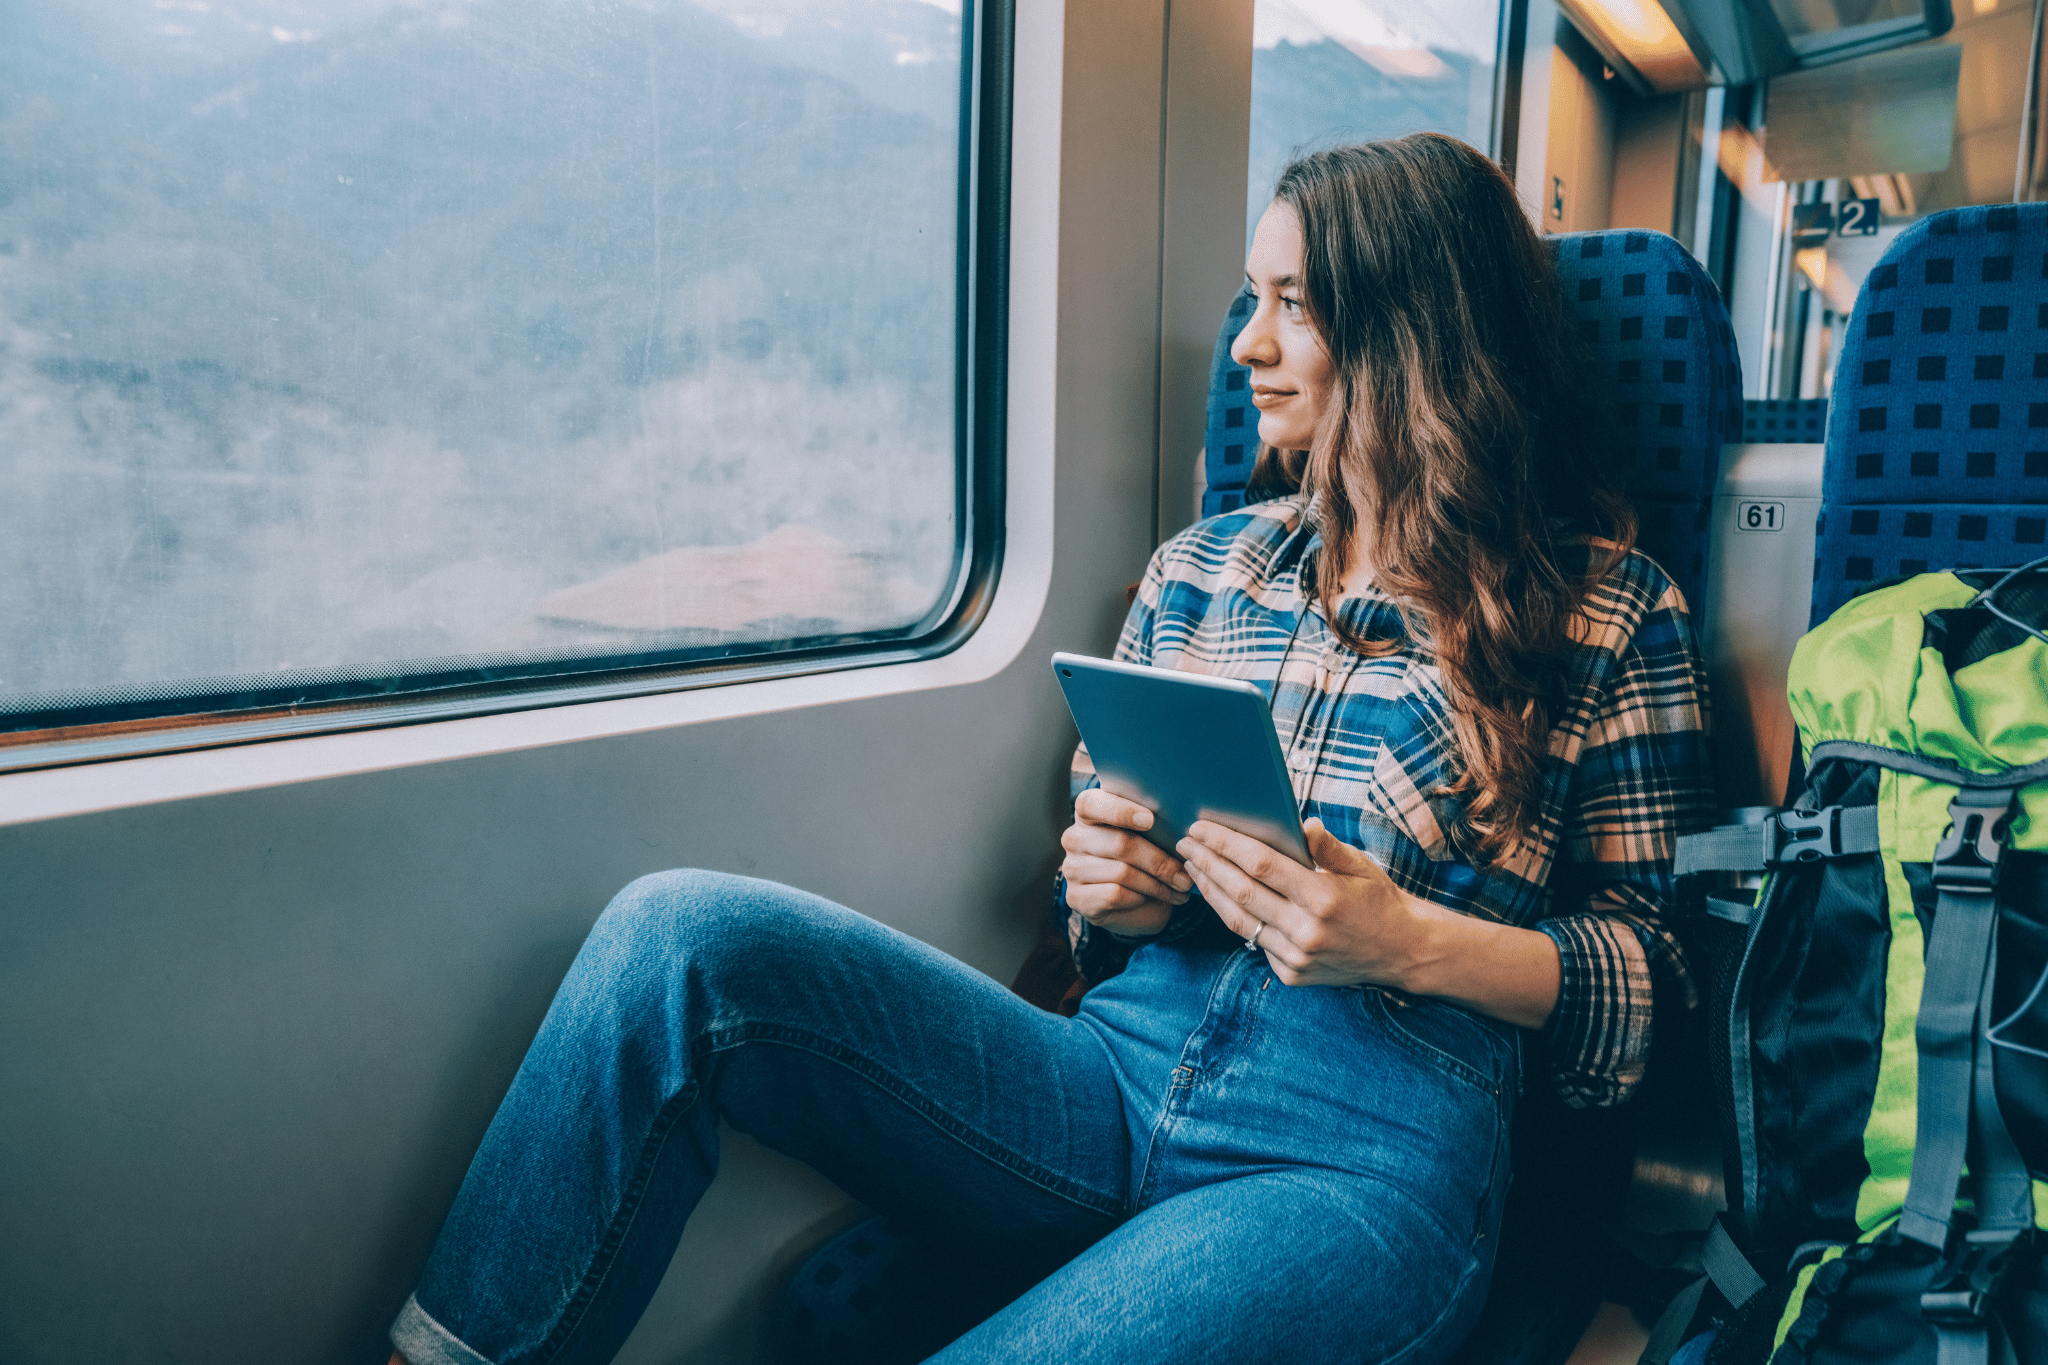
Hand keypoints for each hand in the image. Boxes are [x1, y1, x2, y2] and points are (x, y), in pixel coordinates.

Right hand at [1058, 788, 1193, 937]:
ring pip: (1122, 872)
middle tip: (1184, 875)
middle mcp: (1074, 838)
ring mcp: (1072, 869)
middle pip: (1119, 844)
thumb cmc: (1144, 858)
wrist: (1133, 902)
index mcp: (1088, 813)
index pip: (1091, 804)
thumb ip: (1155, 823)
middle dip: (1159, 861)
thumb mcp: (1150, 836)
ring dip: (1157, 884)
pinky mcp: (1077, 897)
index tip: (1150, 820)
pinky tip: (1154, 899)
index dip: (1120, 810)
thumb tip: (1184, 824)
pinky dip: (1141, 898)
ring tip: (1179, 889)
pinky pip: (1115, 895)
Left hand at [1177, 816, 1422, 987]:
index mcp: (1323, 898)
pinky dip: (1234, 917)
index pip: (1260, 864)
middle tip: (1184, 843)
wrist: (1402, 952)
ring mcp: (1297, 957)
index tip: (1201, 828)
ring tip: (1192, 867)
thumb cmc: (1378, 900)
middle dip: (1207, 864)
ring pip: (1239, 921)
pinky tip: (1219, 896)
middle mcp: (1307, 931)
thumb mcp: (1361, 865)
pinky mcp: (1292, 974)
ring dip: (1210, 892)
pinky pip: (1254, 942)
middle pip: (1240, 892)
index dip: (1225, 844)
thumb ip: (1327, 846)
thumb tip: (1301, 822)